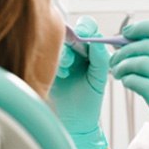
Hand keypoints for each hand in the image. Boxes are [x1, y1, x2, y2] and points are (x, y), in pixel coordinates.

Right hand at [50, 16, 110, 148]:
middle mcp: (75, 51)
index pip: (88, 27)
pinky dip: (56, 62)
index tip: (85, 33)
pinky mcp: (48, 67)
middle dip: (74, 37)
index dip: (86, 27)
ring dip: (65, 52)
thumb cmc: (89, 101)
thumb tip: (96, 39)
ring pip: (59, 44)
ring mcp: (61, 58)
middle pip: (71, 31)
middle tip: (76, 43)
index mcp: (90, 50)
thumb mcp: (98, 78)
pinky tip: (62, 73)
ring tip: (68, 67)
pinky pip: (49, 56)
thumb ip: (100, 58)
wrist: (75, 122)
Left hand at [110, 21, 148, 148]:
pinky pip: (136, 81)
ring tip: (118, 74)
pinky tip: (128, 84)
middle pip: (144, 44)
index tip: (127, 32)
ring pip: (136, 61)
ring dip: (122, 66)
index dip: (141, 28)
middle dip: (123, 50)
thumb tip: (138, 51)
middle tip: (115, 60)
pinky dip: (127, 81)